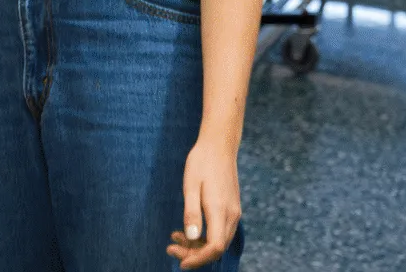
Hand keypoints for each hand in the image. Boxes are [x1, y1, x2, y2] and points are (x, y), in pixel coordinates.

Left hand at [167, 135, 240, 268]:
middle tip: (171, 247)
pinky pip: (220, 232)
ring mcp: (234, 213)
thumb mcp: (191, 185)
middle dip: (194, 255)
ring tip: (175, 237)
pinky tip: (188, 230)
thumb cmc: (202, 162)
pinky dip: (205, 237)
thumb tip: (191, 238)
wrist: (219, 145)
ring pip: (218, 242)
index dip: (198, 259)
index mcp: (220, 210)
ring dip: (198, 246)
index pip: (215, 248)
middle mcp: (231, 215)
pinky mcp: (231, 209)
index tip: (180, 262)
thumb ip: (192, 213)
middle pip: (217, 249)